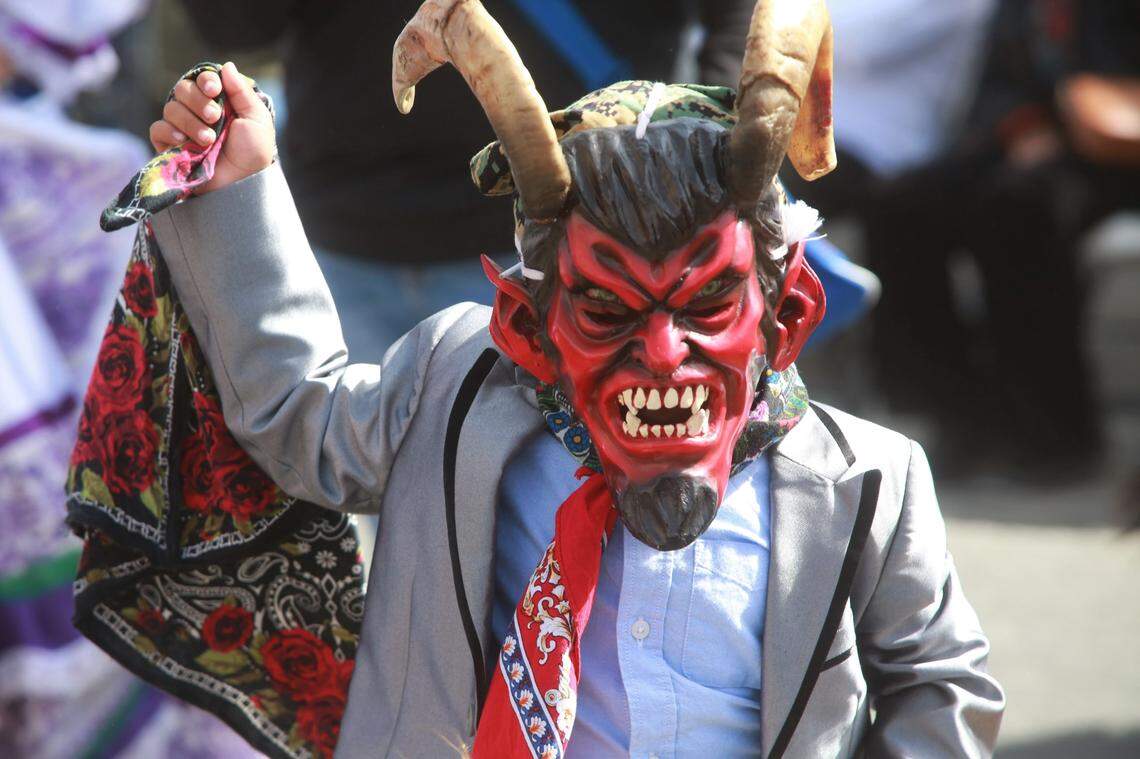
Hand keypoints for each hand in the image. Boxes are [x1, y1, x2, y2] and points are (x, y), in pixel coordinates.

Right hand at [149, 62, 275, 193]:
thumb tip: (226, 66)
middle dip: (198, 101)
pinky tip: (184, 140)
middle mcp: (198, 111)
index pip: (202, 78)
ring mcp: (182, 128)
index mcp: (218, 101)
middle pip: (182, 89)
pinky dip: (169, 131)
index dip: (205, 80)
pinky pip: (158, 128)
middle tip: (215, 118)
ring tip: (208, 139)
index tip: (214, 89)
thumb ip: (242, 92)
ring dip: (190, 121)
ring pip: (171, 108)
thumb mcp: (256, 120)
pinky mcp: (170, 145)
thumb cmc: (252, 153)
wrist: (243, 182)